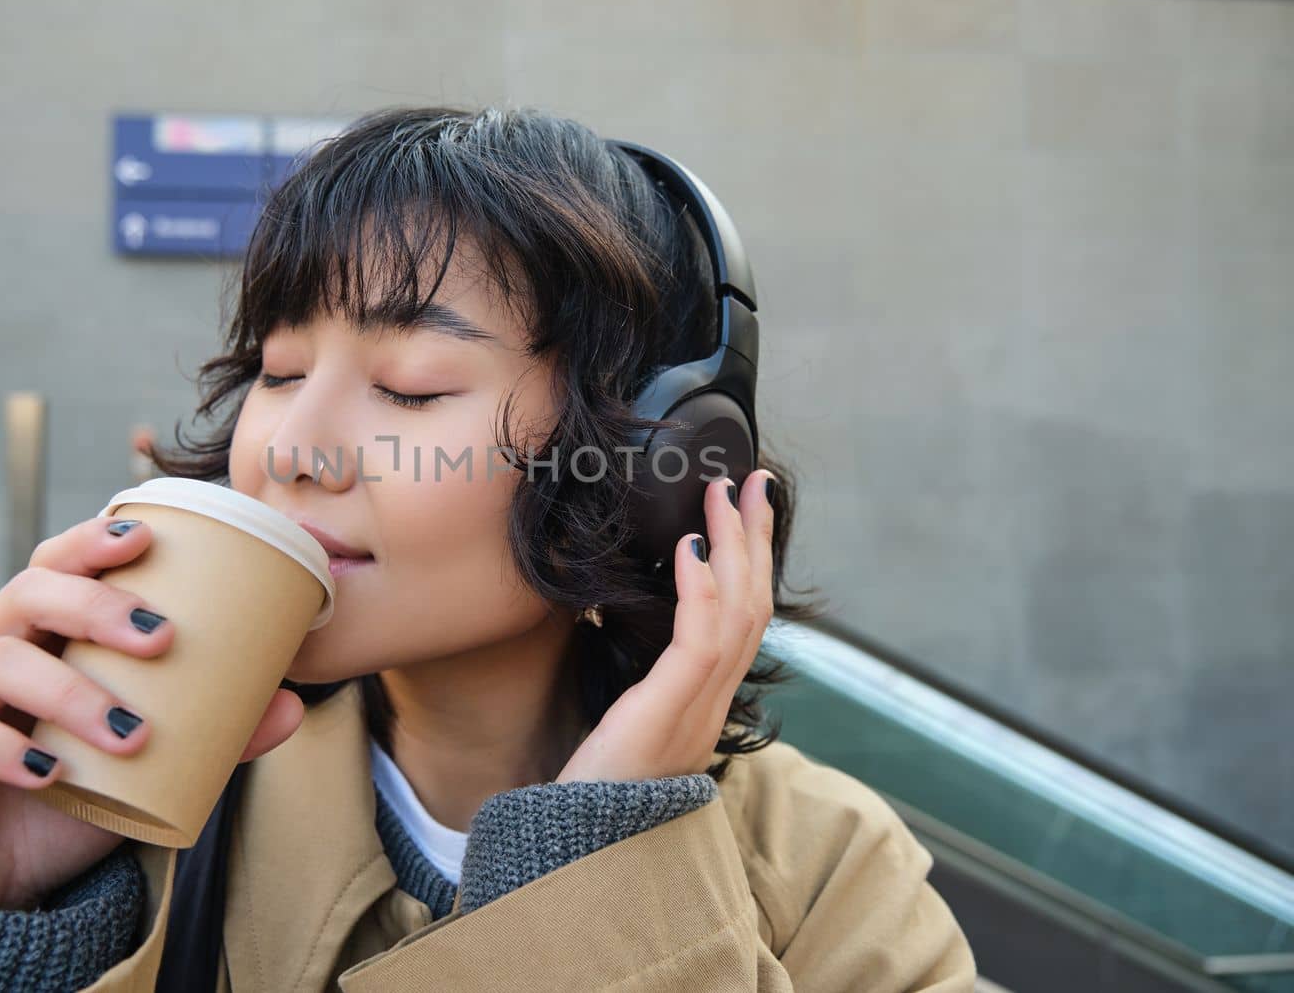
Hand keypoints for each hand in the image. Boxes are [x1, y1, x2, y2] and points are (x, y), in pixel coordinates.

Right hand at [0, 515, 305, 909]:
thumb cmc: (66, 800)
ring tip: (128, 733)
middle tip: (162, 638)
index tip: (146, 536)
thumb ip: (214, 735)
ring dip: (69, 690)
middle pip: (27, 592)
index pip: (60, 565)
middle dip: (95, 603)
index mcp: (42, 636)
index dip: (94, 541)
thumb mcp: (146, 767)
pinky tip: (45, 771)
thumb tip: (293, 706)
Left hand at [556, 468, 774, 783]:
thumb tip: (610, 617)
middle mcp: (712, 705)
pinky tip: (690, 548)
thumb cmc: (590, 792)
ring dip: (734, 545)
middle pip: (753, 605)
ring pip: (738, 612)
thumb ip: (636, 681)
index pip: (743, 621)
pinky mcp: (669, 713)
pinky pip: (699, 641)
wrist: (576, 851)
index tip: (744, 511)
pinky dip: (699, 588)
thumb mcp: (621, 724)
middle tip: (753, 480)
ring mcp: (697, 711)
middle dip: (755, 538)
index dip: (750, 563)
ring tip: (724, 492)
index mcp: (704, 705)